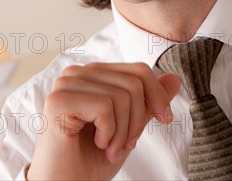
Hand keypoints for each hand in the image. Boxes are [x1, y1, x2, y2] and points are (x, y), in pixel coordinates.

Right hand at [27, 62, 179, 180]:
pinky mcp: (58, 100)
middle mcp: (77, 73)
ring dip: (122, 132)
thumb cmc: (90, 160)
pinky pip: (105, 107)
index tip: (166, 119)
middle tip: (125, 146)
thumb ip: (147, 102)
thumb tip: (174, 78)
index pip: (137, 70)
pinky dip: (109, 133)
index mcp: (92, 74)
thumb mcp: (129, 128)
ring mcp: (65, 84)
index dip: (157, 95)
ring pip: (121, 96)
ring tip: (109, 148)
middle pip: (133, 83)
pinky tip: (97, 143)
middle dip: (138, 120)